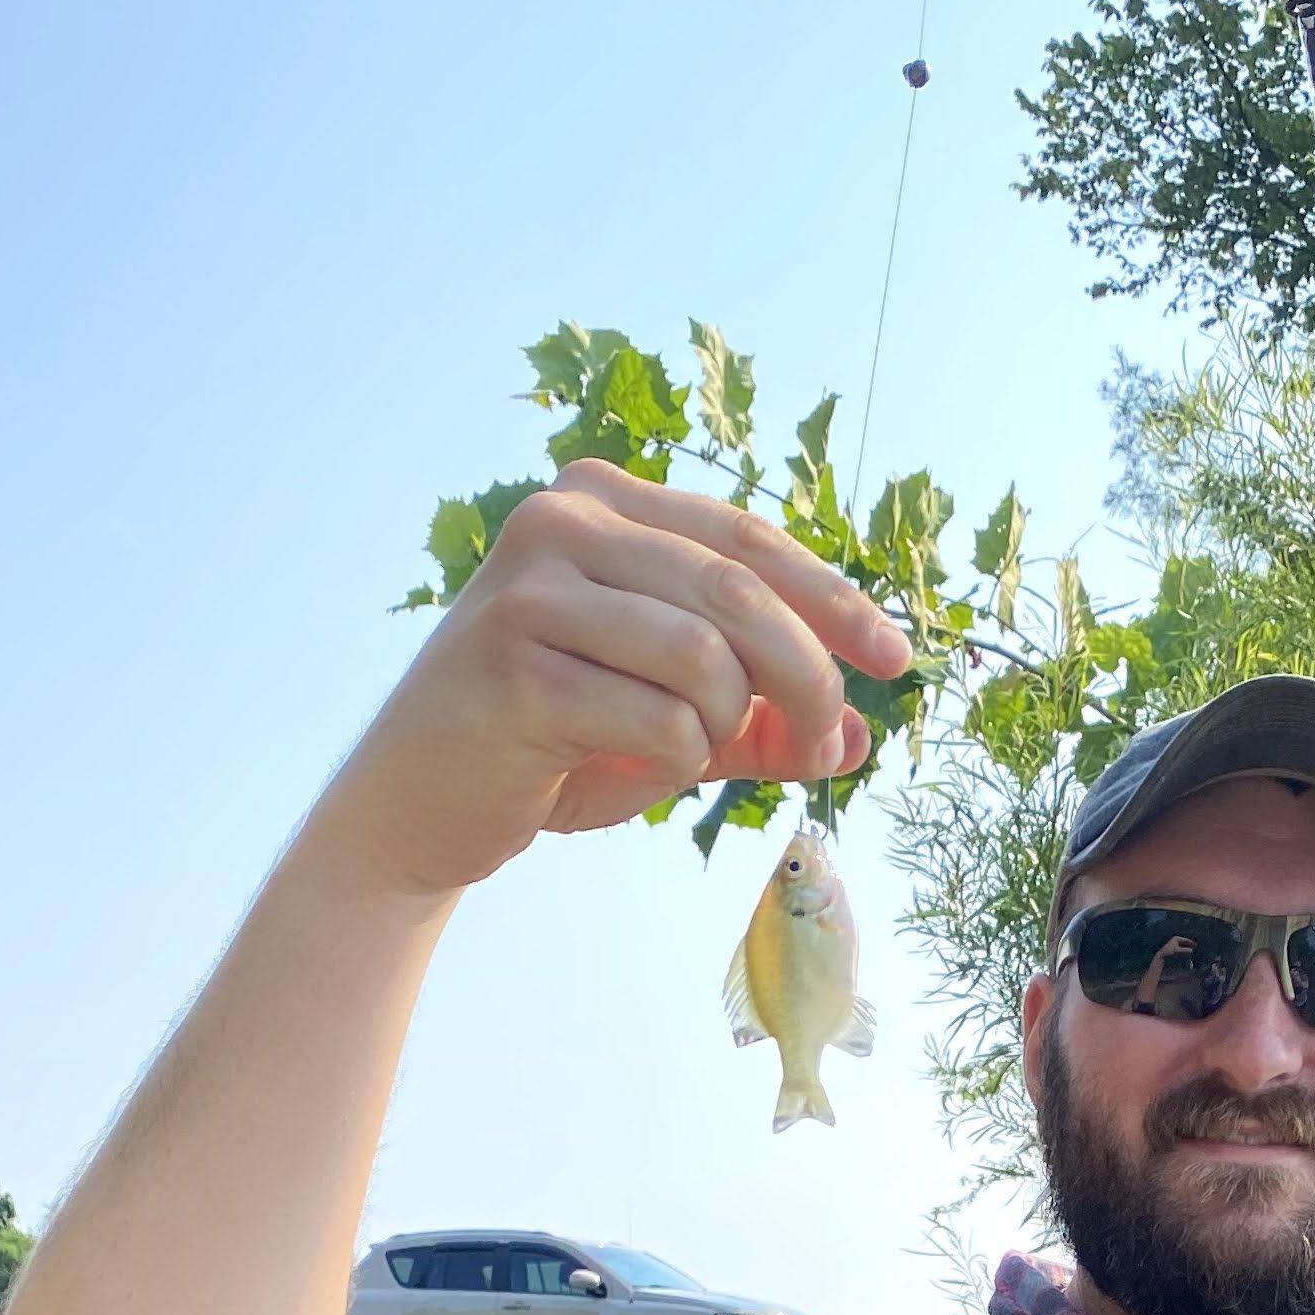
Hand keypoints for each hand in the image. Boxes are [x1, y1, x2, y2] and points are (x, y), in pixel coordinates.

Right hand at [313, 458, 915, 898]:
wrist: (418, 809)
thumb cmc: (549, 749)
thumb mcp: (669, 722)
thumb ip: (757, 718)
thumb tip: (855, 735)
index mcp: (602, 505)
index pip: (750, 539)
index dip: (835, 600)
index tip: (895, 660)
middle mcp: (562, 524)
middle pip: (741, 589)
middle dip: (807, 676)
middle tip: (826, 743)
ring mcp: (530, 589)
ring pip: (706, 656)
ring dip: (725, 729)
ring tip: (683, 758)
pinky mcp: (514, 667)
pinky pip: (659, 720)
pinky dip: (672, 763)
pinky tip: (625, 771)